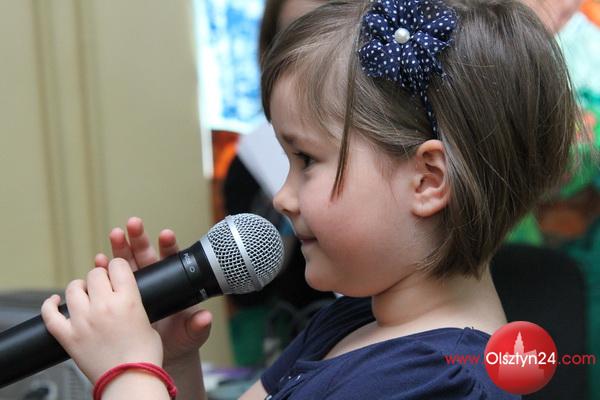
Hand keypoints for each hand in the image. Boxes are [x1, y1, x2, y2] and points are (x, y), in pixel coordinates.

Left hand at [41, 259, 162, 382]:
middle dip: (100, 277)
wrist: (130, 381)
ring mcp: (83, 320)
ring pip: (72, 289)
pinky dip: (50, 305)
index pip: (118, 266)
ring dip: (79, 288)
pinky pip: (49, 314)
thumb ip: (134, 304)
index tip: (118, 272)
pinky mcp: (68, 336)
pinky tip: (55, 301)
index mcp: (127, 300)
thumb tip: (125, 295)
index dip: (118, 267)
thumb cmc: (143, 356)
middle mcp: (103, 306)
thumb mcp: (148, 321)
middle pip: (94, 274)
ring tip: (85, 293)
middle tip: (104, 286)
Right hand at [94, 217, 212, 366]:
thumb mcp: (190, 334)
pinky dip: (104, 269)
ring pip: (126, 261)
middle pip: (145, 253)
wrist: (160, 353)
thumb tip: (205, 318)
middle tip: (134, 224)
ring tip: (115, 234)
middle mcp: (154, 278)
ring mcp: (135, 284)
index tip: (165, 235)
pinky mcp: (119, 294)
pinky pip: (110, 279)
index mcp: (173, 281)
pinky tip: (99, 260)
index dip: (168, 245)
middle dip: (139, 238)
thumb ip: (197, 326)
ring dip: (119, 247)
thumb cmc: (179, 338)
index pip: (171, 259)